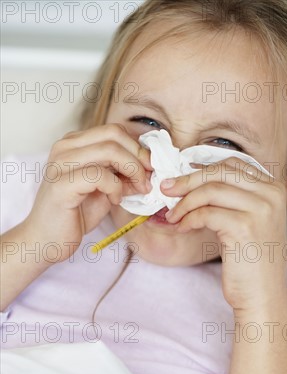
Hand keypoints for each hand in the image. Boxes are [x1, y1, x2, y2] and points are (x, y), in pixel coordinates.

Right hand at [24, 123, 151, 261]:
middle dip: (139, 157)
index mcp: (74, 144)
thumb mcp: (106, 192)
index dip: (138, 148)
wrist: (46, 240)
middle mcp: (65, 147)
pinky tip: (115, 201)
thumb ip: (123, 177)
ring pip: (109, 150)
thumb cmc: (74, 215)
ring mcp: (61, 164)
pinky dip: (115, 187)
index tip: (151, 168)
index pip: (114, 131)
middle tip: (148, 179)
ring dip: (132, 171)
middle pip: (114, 135)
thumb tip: (149, 170)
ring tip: (136, 190)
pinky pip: (99, 175)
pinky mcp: (61, 184)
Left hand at [161, 158, 286, 311]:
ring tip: (172, 215)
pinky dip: (189, 218)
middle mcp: (271, 193)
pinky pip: (206, 212)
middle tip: (166, 190)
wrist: (262, 296)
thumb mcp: (246, 220)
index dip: (201, 168)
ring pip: (211, 190)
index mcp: (273, 187)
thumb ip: (230, 197)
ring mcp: (261, 209)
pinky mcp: (245, 227)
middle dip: (187, 179)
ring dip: (184, 202)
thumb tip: (189, 177)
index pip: (232, 163)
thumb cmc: (249, 260)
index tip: (180, 179)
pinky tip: (182, 227)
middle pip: (220, 171)